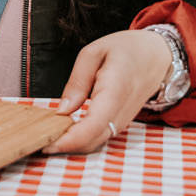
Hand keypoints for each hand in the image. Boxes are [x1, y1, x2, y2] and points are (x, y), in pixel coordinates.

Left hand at [46, 28, 172, 153]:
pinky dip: (81, 139)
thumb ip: (77, 82)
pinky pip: (100, 136)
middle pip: (92, 140)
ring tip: (46, 136)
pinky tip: (64, 131)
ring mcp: (124, 119)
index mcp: (115, 89)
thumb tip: (62, 110)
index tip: (46, 142)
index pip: (93, 125)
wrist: (159, 56)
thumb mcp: (94, 53)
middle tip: (36, 141)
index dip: (69, 139)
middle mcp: (122, 110)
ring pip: (96, 142)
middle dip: (64, 146)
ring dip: (71, 144)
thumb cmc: (127, 49)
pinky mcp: (121, 122)